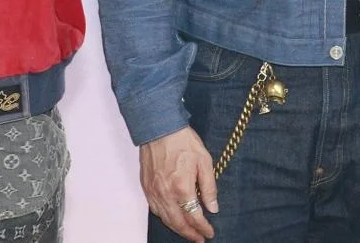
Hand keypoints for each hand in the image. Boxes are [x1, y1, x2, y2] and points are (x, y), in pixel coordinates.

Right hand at [140, 126, 217, 241]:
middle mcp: (165, 193)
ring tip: (188, 232)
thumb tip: (213, 207)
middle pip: (178, 223)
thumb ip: (209, 187)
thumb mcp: (204, 161)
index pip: (194, 217)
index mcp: (182, 188)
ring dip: (177, 229)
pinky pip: (155, 209)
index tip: (210, 232)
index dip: (203, 228)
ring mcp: (154, 191)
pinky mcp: (146, 187)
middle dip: (190, 234)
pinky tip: (171, 218)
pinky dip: (164, 218)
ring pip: (165, 219)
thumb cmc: (183, 141)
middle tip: (200, 239)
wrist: (159, 128)